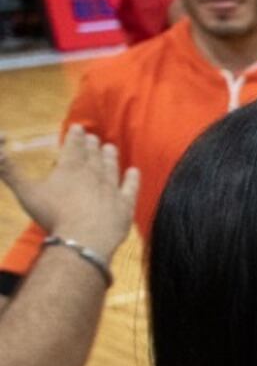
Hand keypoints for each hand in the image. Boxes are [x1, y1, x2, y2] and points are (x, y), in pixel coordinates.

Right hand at [0, 127, 136, 252]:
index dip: (75, 136)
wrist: (83, 238)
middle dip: (92, 146)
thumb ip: (9, 170)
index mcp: (69, 169)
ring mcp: (111, 190)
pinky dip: (133, 179)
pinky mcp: (125, 206)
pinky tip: (135, 171)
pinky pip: (130, 188)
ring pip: (111, 168)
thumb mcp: (25, 191)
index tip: (78, 127)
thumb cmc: (52, 214)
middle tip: (94, 137)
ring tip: (111, 148)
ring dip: (110, 157)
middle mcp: (93, 175)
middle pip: (93, 156)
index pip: (73, 147)